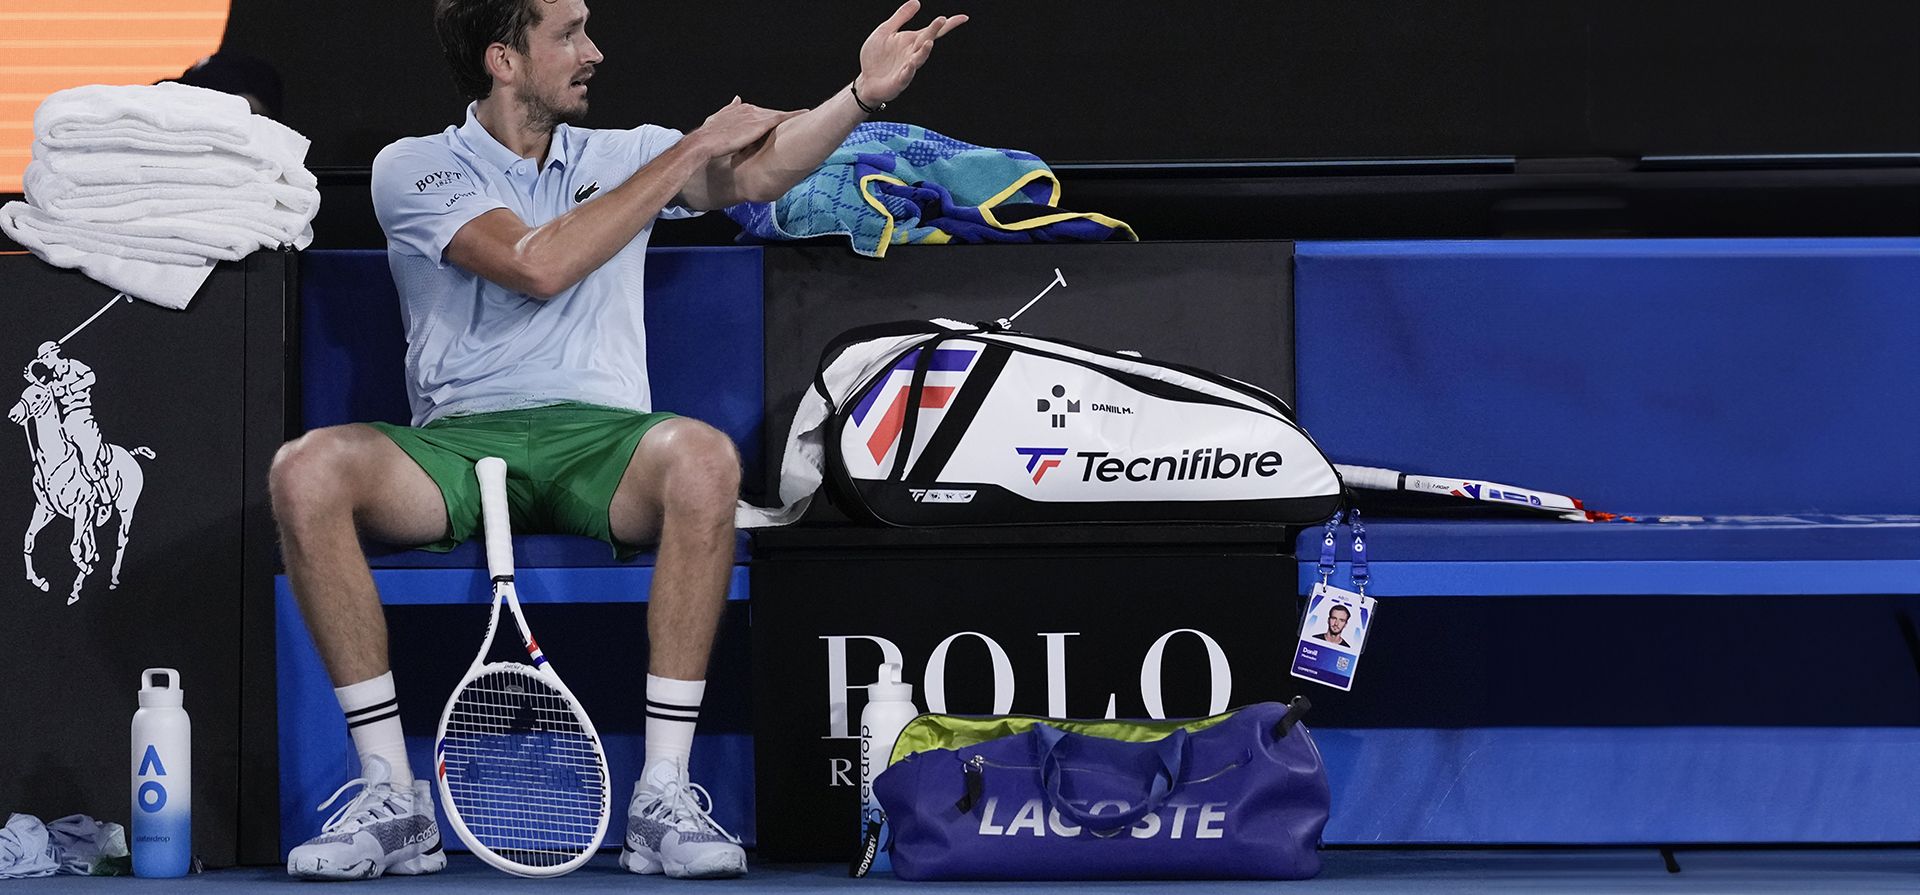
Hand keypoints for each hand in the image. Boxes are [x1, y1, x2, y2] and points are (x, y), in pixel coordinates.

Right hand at [691, 97, 806, 158]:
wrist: (705, 142)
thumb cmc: (708, 137)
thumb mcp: (716, 120)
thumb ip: (728, 110)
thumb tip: (737, 98)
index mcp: (738, 110)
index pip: (758, 113)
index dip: (766, 117)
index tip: (775, 120)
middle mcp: (748, 109)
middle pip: (769, 113)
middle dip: (781, 117)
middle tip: (797, 120)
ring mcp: (756, 115)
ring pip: (777, 115)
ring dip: (790, 116)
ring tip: (806, 117)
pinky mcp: (761, 123)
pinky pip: (782, 117)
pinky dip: (793, 115)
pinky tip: (804, 114)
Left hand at [856, 0, 967, 104]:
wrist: (866, 80)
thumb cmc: (876, 56)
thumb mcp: (886, 31)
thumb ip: (901, 17)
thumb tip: (917, 2)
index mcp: (911, 41)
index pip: (932, 31)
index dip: (948, 24)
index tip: (963, 18)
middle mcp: (913, 54)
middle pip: (927, 40)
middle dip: (934, 31)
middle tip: (941, 20)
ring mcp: (907, 68)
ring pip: (919, 59)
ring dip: (925, 51)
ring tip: (929, 42)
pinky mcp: (899, 81)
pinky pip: (905, 76)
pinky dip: (908, 71)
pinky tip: (910, 65)